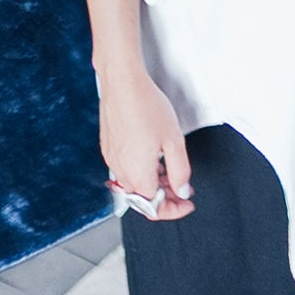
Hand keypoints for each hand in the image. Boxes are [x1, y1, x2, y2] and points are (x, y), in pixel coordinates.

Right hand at [97, 62, 195, 220]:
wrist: (123, 84)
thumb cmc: (147, 107)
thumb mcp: (174, 141)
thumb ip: (180, 171)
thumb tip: (181, 190)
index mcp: (138, 174)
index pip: (153, 208)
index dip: (174, 210)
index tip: (186, 204)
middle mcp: (120, 171)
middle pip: (142, 198)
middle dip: (165, 196)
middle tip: (183, 187)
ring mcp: (112, 160)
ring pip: (133, 184)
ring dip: (153, 183)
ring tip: (170, 169)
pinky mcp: (108, 148)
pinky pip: (124, 169)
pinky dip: (141, 170)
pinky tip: (153, 156)